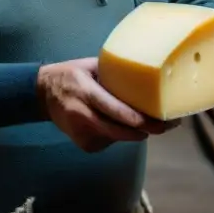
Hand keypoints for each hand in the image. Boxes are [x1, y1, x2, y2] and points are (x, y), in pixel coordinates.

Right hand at [37, 58, 175, 152]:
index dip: (135, 118)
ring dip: (136, 130)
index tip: (157, 120)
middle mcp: (82, 115)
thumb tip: (147, 75)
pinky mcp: (85, 145)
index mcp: (85, 92)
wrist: (43, 94)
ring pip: (119, 137)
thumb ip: (114, 73)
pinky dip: (120, 133)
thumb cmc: (72, 75)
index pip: (112, 109)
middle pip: (120, 130)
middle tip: (170, 124)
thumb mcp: (91, 67)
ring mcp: (82, 133)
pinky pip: (112, 141)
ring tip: (151, 119)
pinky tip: (117, 121)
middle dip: (147, 129)